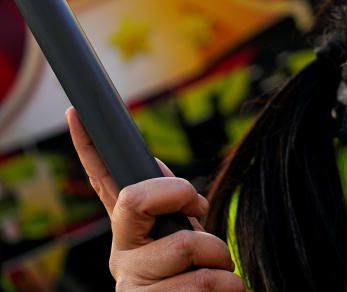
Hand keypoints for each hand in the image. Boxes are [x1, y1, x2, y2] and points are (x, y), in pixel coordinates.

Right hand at [66, 107, 244, 289]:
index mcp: (130, 237)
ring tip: (218, 281)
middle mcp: (123, 259)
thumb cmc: (195, 286)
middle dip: (183, 203)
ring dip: (222, 263)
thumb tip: (156, 166)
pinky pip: (211, 284)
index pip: (106, 185)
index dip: (88, 149)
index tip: (75, 112)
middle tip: (202, 233)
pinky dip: (231, 289)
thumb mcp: (183, 245)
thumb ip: (173, 211)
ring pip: (191, 247)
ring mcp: (134, 288)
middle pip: (139, 201)